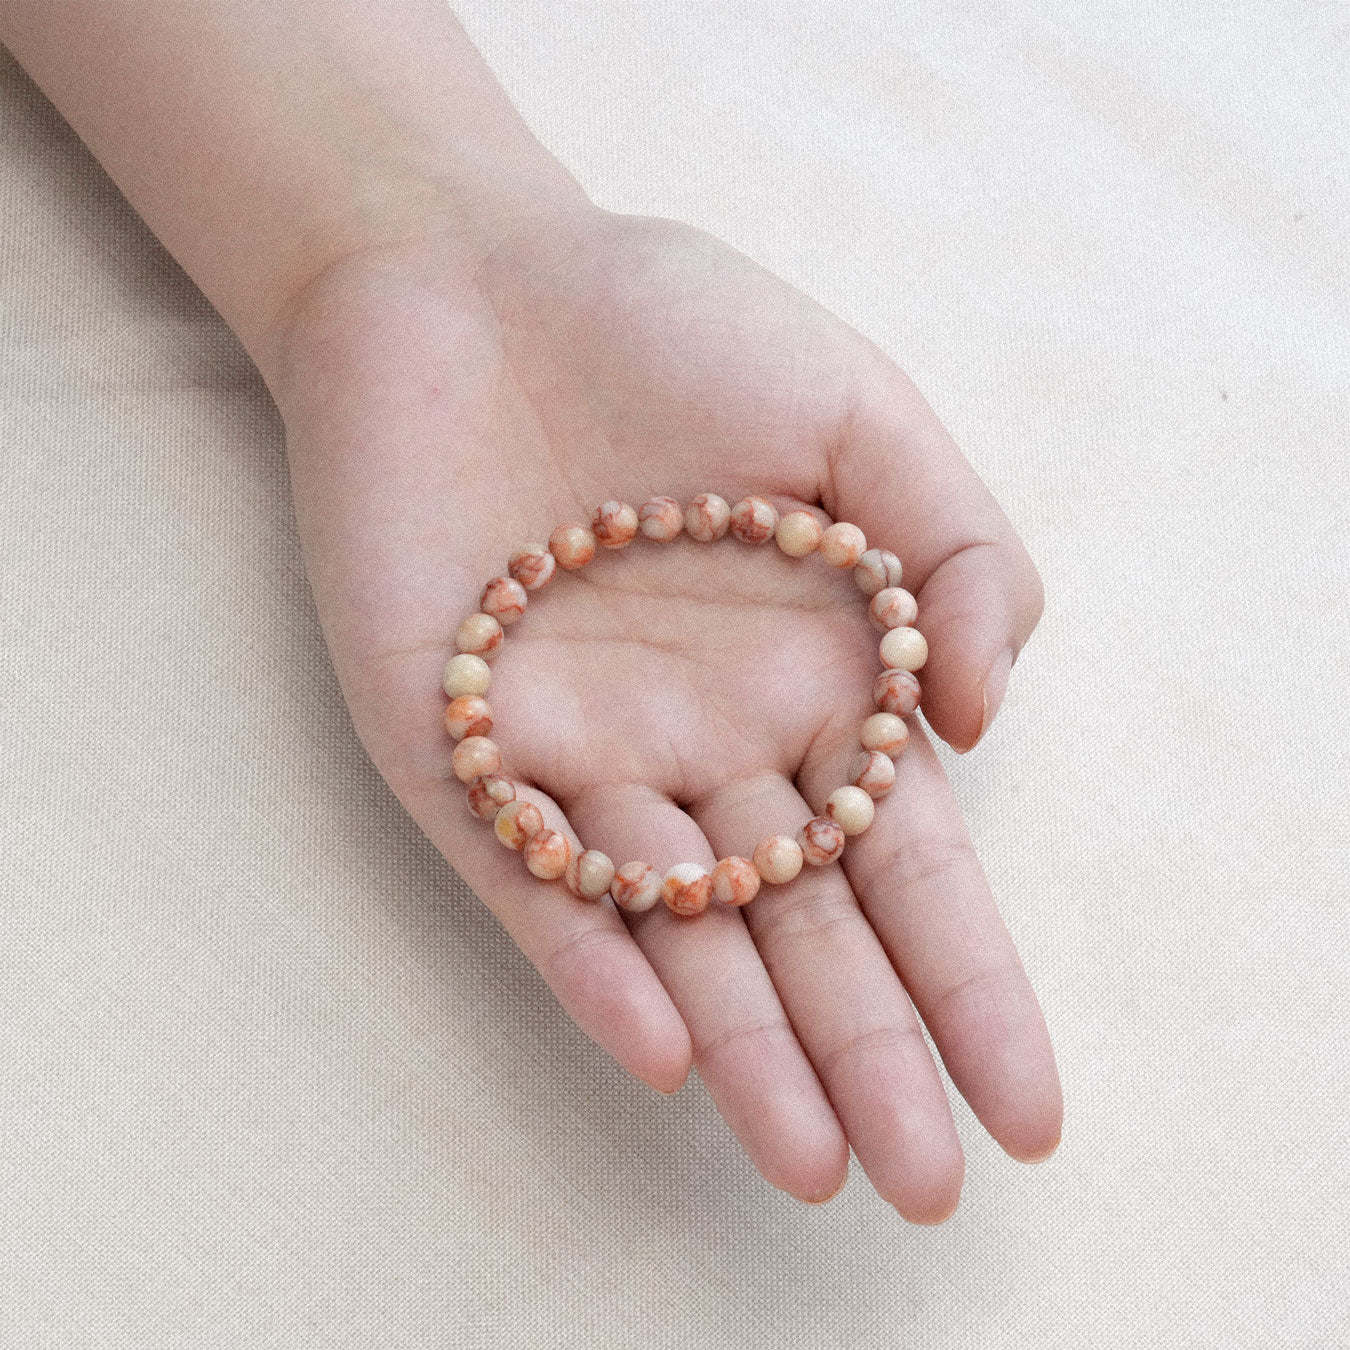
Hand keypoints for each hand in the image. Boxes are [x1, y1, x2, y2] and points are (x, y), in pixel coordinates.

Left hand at [270, 205, 1061, 1221]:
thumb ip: (953, 551)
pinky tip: (661, 1040)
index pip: (903, 862)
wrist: (465, 283)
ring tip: (810, 1158)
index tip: (1028, 1101)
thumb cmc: (669, 327)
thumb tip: (976, 716)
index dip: (968, 980)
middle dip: (866, 1050)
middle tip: (925, 1180)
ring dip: (743, 1043)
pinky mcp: (459, 750)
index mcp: (811, 679)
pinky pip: (527, 872)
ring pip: (673, 927)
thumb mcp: (859, 413)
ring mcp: (582, 756)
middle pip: (798, 924)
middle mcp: (707, 743)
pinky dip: (590, 953)